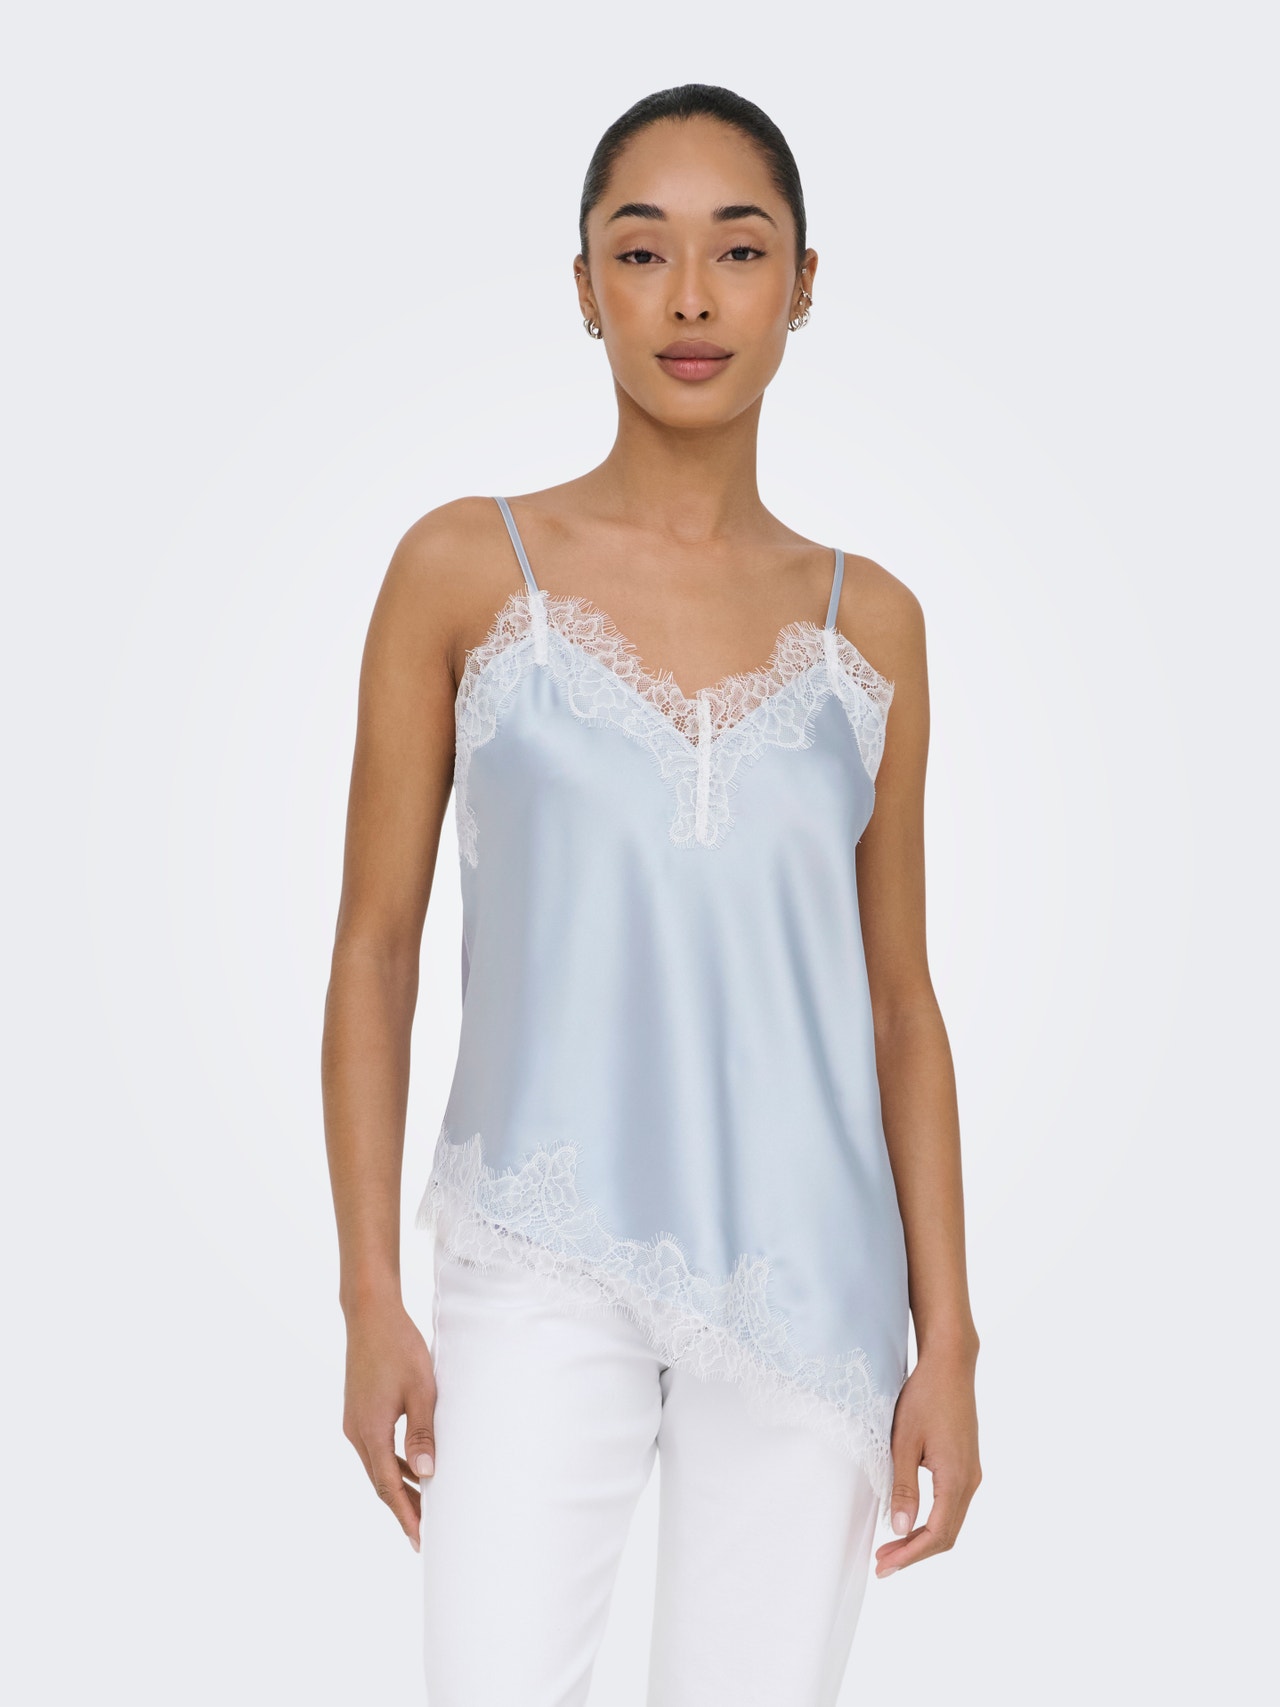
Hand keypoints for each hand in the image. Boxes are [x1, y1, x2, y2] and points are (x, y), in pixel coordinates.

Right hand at [342, 1299, 437, 1552]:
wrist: (370, 1315)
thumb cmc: (399, 1347)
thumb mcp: (420, 1390)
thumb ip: (422, 1432)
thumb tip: (426, 1473)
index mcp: (370, 1431)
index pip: (389, 1486)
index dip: (405, 1514)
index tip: (419, 1539)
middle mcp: (356, 1431)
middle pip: (380, 1481)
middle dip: (401, 1508)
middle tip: (423, 1532)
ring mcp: (354, 1421)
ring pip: (376, 1465)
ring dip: (397, 1485)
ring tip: (421, 1506)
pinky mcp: (358, 1410)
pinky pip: (375, 1447)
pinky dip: (392, 1462)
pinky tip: (411, 1465)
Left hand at [874, 1338, 980, 1577]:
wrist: (950, 1366)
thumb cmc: (924, 1398)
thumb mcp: (904, 1442)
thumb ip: (903, 1486)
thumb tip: (899, 1528)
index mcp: (956, 1479)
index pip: (937, 1534)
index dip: (910, 1554)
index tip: (884, 1565)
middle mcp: (970, 1481)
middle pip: (946, 1535)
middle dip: (914, 1553)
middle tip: (882, 1563)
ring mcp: (971, 1473)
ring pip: (950, 1522)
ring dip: (922, 1539)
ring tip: (890, 1547)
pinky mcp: (966, 1465)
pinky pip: (951, 1505)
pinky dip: (931, 1521)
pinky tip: (909, 1521)